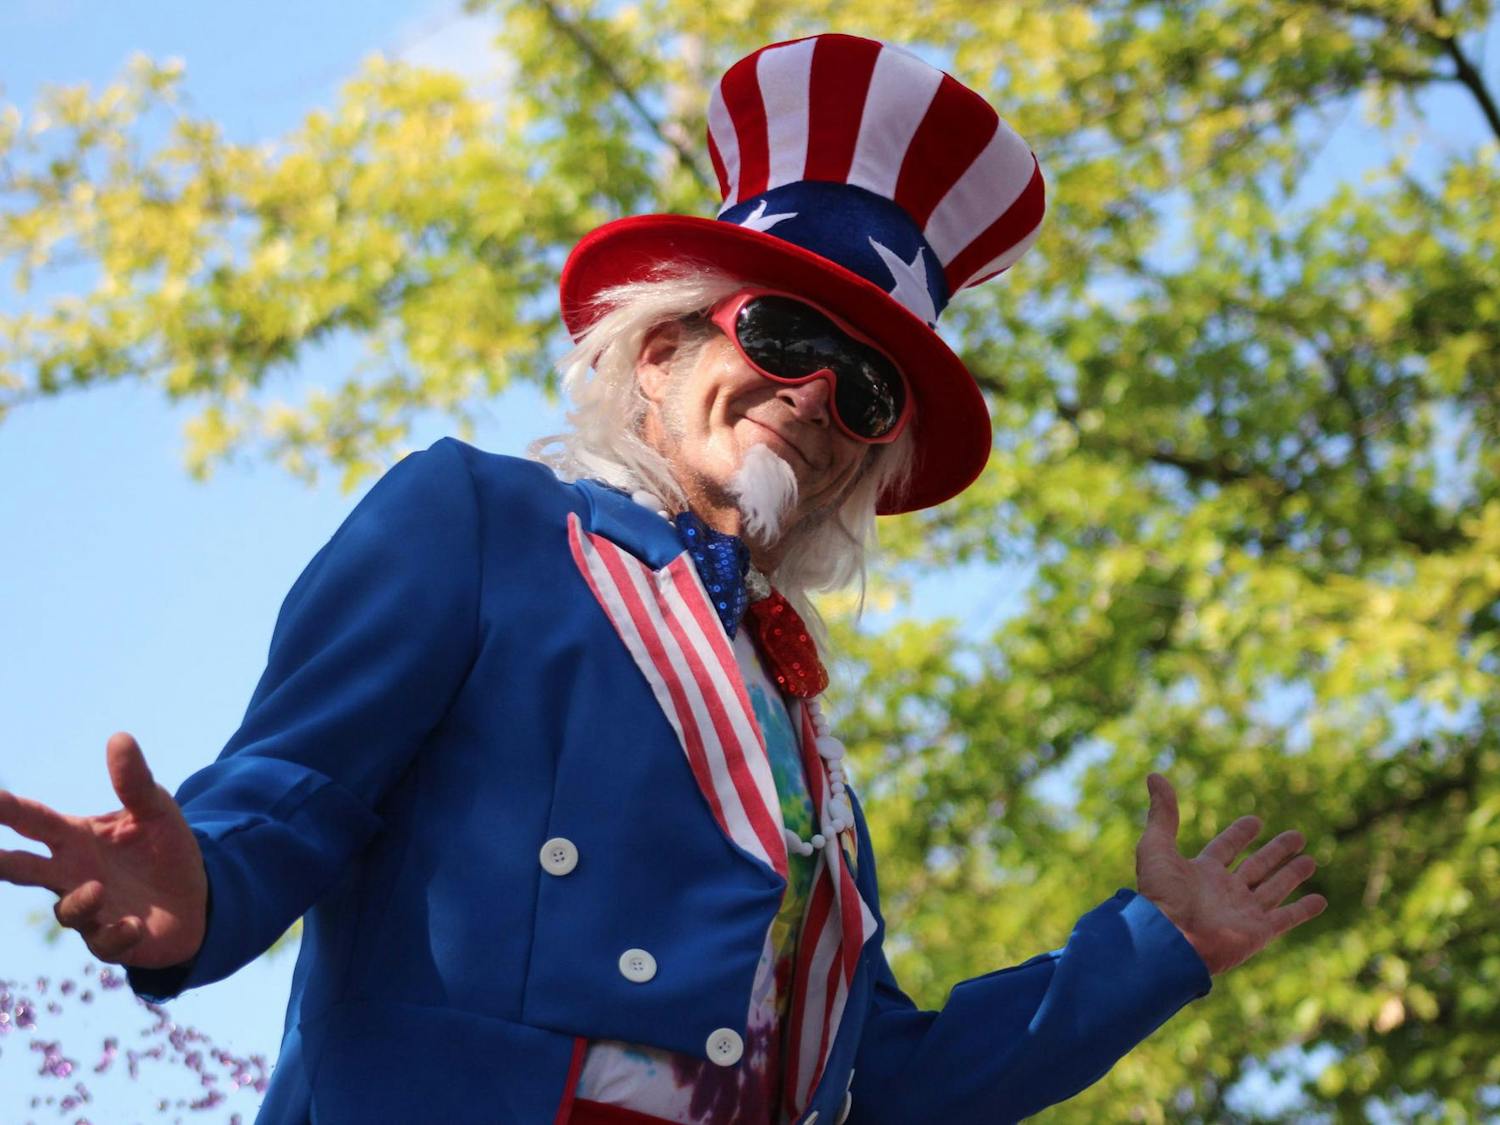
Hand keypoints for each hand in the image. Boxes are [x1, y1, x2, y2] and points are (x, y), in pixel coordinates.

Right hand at [0, 732, 206, 968]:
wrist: (198, 895)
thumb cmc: (164, 848)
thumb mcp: (156, 810)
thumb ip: (135, 781)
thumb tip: (119, 737)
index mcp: (76, 838)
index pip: (32, 820)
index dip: (5, 809)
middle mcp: (73, 875)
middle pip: (25, 869)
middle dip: (1, 863)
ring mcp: (91, 910)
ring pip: (67, 910)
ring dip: (79, 901)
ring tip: (97, 888)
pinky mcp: (114, 939)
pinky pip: (105, 942)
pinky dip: (116, 933)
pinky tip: (134, 924)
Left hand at [1135, 772, 1326, 974]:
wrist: (1170, 940)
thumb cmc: (1161, 895)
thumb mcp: (1156, 846)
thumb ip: (1162, 814)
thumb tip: (1154, 776)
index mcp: (1201, 871)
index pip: (1226, 848)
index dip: (1240, 834)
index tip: (1255, 820)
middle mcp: (1225, 891)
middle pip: (1257, 866)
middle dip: (1276, 851)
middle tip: (1297, 836)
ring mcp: (1243, 912)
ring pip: (1275, 888)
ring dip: (1293, 874)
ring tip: (1311, 860)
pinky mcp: (1258, 932)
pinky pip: (1286, 918)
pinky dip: (1304, 909)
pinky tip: (1320, 900)